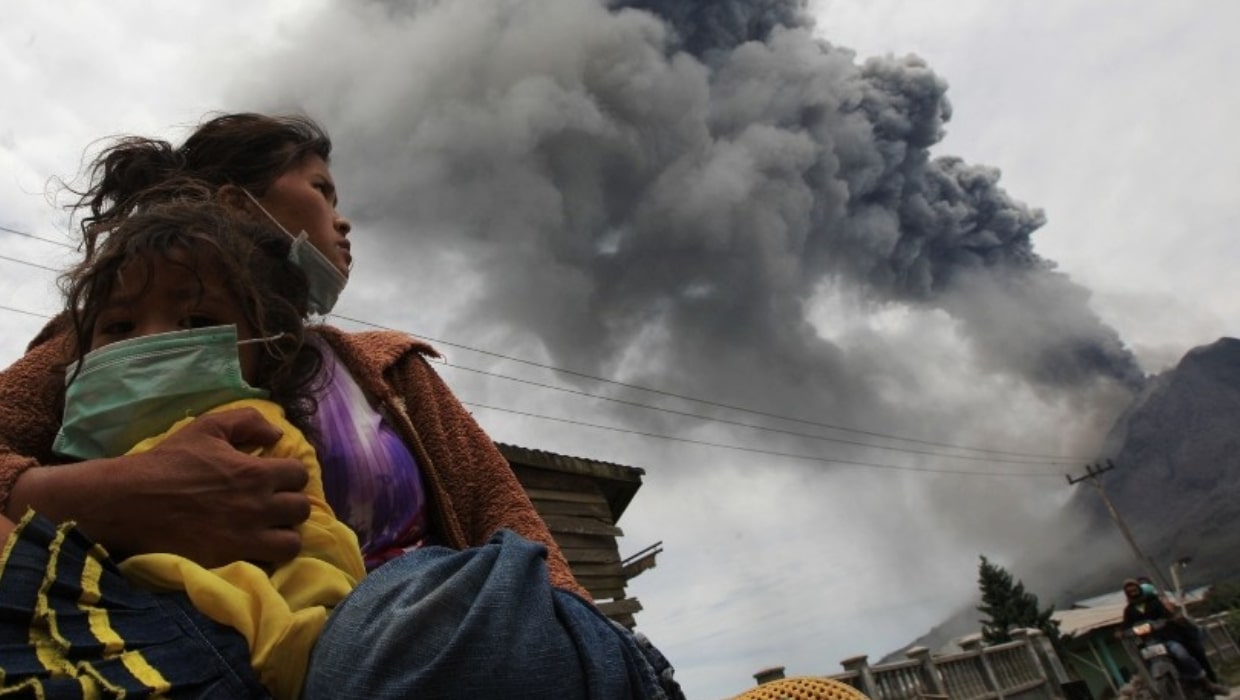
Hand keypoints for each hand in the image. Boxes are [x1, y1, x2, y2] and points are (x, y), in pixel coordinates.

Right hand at [8, 408, 310, 567]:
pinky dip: (265, 556)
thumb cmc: (168, 462)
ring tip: (269, 529)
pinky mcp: (229, 560)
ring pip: (291, 543)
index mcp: (255, 473)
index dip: (290, 474)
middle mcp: (257, 506)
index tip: (275, 477)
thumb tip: (277, 435)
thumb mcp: (207, 427)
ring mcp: (245, 537)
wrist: (129, 501)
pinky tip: (252, 546)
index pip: (300, 475)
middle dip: (291, 504)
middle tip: (273, 503)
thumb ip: (247, 422)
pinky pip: (266, 564)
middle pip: (301, 509)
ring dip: (284, 535)